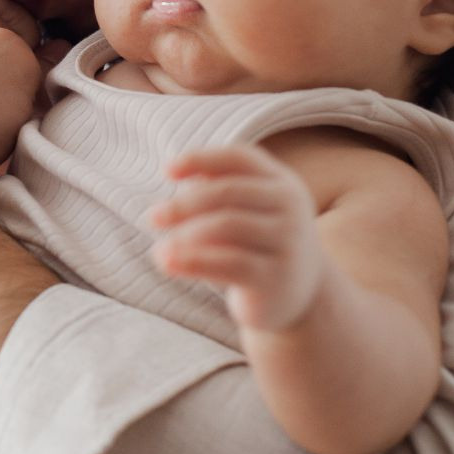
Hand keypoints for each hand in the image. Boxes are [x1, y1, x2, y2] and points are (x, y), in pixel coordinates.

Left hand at [149, 144, 323, 332]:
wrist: (301, 295)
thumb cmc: (259, 242)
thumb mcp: (246, 210)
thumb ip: (218, 186)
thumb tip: (175, 171)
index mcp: (282, 183)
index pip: (240, 158)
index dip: (202, 159)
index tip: (167, 171)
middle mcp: (290, 208)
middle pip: (228, 192)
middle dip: (185, 203)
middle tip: (153, 217)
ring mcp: (287, 242)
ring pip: (227, 226)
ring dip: (185, 234)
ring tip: (160, 248)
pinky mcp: (276, 278)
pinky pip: (229, 262)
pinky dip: (192, 261)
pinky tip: (167, 263)